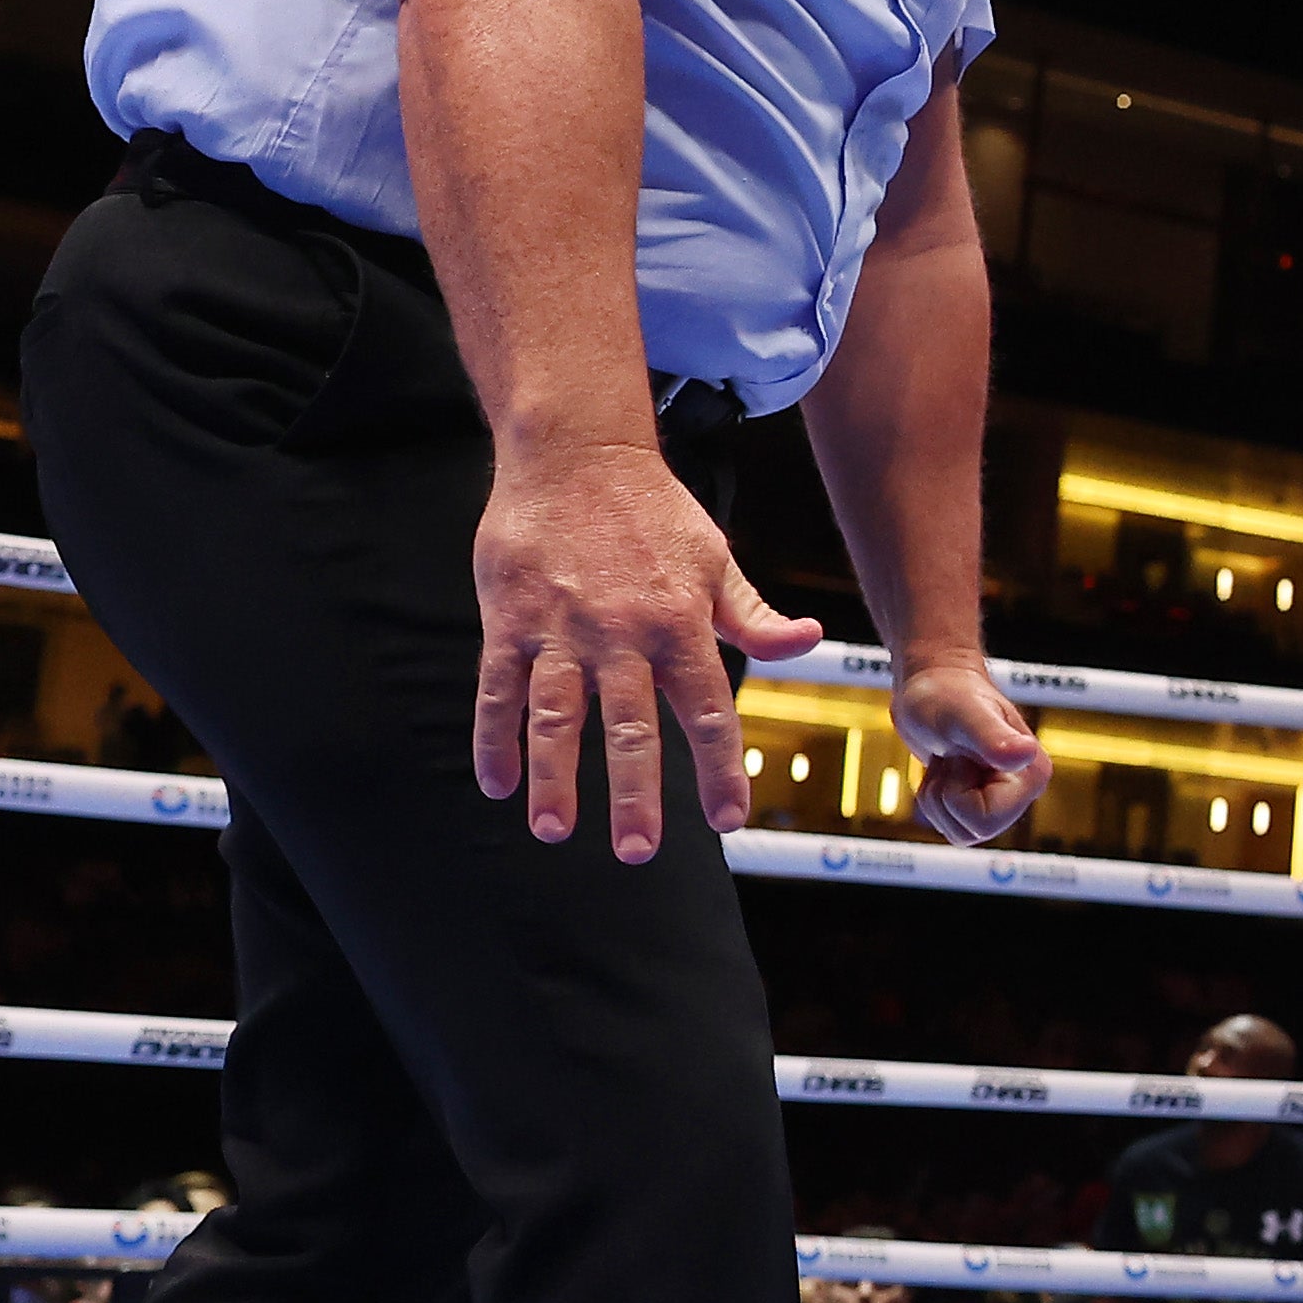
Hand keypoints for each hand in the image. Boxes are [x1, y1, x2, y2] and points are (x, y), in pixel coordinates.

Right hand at [469, 439, 821, 858]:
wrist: (575, 451)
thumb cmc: (653, 512)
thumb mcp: (715, 560)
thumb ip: (753, 615)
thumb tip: (808, 641)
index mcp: (679, 623)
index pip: (708, 709)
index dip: (718, 767)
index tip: (726, 821)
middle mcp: (621, 632)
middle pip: (630, 725)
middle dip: (634, 793)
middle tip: (636, 851)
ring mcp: (560, 627)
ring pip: (556, 714)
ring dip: (554, 775)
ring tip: (553, 829)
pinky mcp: (508, 618)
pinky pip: (498, 688)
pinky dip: (494, 736)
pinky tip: (496, 783)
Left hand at [891, 656, 1050, 845]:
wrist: (932, 686)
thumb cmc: (947, 694)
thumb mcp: (965, 714)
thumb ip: (993, 737)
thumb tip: (1024, 753)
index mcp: (1032, 774)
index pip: (986, 820)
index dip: (957, 793)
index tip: (960, 757)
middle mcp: (1024, 791)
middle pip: (973, 831)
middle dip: (947, 796)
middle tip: (953, 758)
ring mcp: (1003, 799)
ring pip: (960, 832)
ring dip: (938, 798)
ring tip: (948, 761)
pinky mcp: (981, 802)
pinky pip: (951, 825)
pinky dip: (936, 799)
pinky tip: (945, 769)